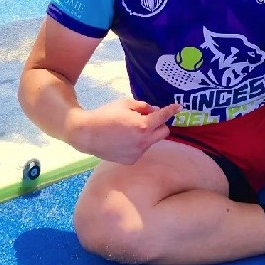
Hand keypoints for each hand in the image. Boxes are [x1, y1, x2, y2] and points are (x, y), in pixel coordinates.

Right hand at [68, 98, 182, 164]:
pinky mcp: (131, 160)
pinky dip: (138, 143)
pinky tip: (124, 140)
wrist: (87, 134)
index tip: (178, 107)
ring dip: (148, 134)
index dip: (171, 110)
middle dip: (160, 124)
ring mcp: (138, 153)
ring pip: (152, 141)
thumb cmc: (105, 115)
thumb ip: (143, 106)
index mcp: (143, 125)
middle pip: (164, 132)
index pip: (163, 117)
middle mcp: (144, 141)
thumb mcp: (124, 103)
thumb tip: (154, 111)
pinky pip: (141, 149)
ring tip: (130, 129)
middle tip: (148, 118)